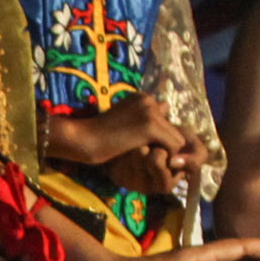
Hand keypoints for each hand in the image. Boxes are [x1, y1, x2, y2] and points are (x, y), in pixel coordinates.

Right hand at [43, 98, 199, 186]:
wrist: (83, 138)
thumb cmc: (97, 135)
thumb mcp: (123, 122)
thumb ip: (143, 120)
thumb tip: (165, 110)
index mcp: (141, 97)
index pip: (165, 120)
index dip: (158, 139)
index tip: (145, 150)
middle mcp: (148, 100)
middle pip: (173, 129)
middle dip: (165, 146)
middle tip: (150, 158)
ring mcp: (150, 112)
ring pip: (177, 139)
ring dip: (166, 153)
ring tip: (148, 161)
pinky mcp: (150, 126)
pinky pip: (173, 147)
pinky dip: (166, 158)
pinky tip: (149, 163)